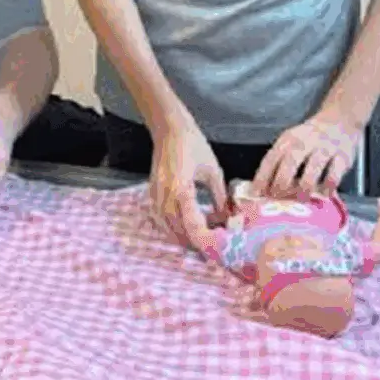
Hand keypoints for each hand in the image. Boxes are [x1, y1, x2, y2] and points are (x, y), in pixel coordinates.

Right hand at [149, 121, 227, 252]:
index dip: (203, 238)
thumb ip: (219, 198)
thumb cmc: (194, 146)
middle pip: (175, 229)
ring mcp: (155, 194)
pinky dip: (169, 226)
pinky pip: (158, 217)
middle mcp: (165, 195)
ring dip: (179, 236)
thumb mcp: (213, 172)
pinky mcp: (152, 192)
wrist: (169, 130)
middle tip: (208, 250)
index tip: (215, 247)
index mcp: (181, 189)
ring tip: (196, 242)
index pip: (190, 223)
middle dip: (192, 242)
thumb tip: (227, 219)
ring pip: (165, 225)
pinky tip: (181, 227)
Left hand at [252, 115, 360, 198]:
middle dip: (281, 183)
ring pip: (312, 169)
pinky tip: (324, 196)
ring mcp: (325, 149)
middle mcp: (305, 143)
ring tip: (300, 200)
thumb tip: (263, 188)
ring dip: (304, 187)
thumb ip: (278, 160)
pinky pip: (334, 174)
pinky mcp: (343, 157)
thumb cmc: (308, 138)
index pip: (271, 159)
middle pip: (290, 163)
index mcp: (287, 140)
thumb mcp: (290, 142)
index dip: (262, 177)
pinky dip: (328, 187)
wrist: (339, 121)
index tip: (256, 194)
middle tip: (278, 199)